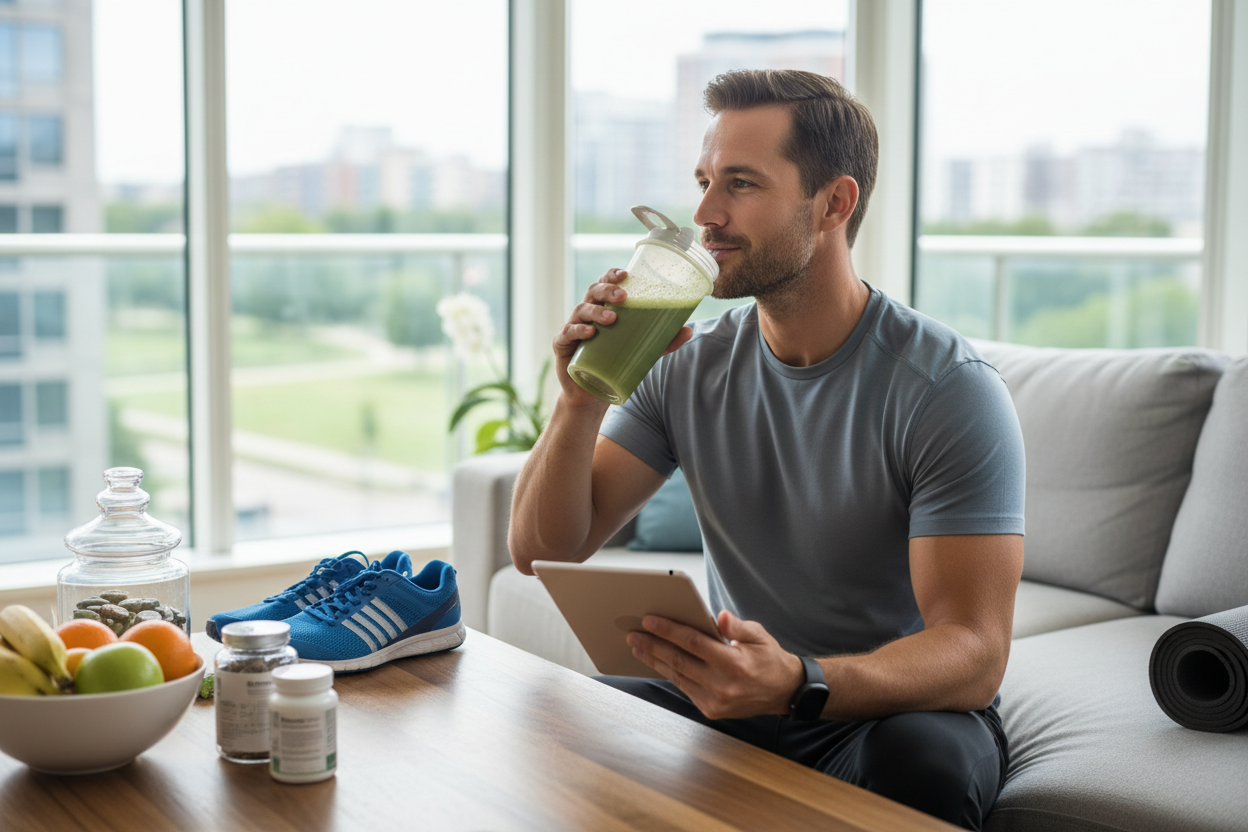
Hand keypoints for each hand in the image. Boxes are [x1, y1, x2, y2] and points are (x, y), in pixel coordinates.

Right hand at [552, 269, 693, 404]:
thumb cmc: (615, 365)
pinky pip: (567, 333)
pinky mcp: (562, 346)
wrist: (592, 394)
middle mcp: (586, 314)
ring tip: (611, 318)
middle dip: (606, 289)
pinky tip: (589, 333)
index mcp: (602, 308)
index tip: (626, 274)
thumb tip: (688, 330)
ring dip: (596, 311)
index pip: (605, 284)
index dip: (612, 276)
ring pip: (580, 310)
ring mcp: (572, 328)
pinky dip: (577, 331)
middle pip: (592, 292)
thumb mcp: (642, 352)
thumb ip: (663, 342)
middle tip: (622, 296)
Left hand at [627, 610, 804, 719]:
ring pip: (677, 677)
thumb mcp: (759, 636)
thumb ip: (737, 626)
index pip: (693, 643)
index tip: (649, 620)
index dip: (668, 630)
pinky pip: (685, 688)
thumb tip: (719, 616)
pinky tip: (658, 662)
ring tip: (638, 647)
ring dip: (655, 661)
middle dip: (653, 646)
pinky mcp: (711, 710)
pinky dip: (670, 674)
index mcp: (734, 664)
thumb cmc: (769, 658)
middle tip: (633, 634)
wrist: (784, 692)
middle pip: (679, 661)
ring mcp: (715, 701)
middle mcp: (722, 685)